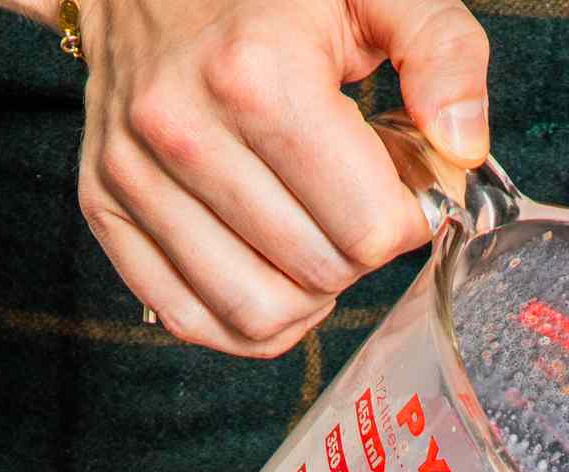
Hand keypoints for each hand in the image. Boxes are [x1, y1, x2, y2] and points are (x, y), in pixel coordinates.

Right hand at [76, 0, 490, 354]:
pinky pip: (194, 322)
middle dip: (359, 249)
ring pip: (261, 314)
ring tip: (315, 232)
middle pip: (321, 275)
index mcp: (257, 75)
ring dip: (309, 293)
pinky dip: (248, 319)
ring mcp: (134, 174)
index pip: (371, 229)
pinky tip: (272, 269)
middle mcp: (183, 131)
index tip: (402, 175)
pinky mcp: (104, 207)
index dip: (409, 214)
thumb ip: (442, 53)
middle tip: (355, 195)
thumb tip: (464, 149)